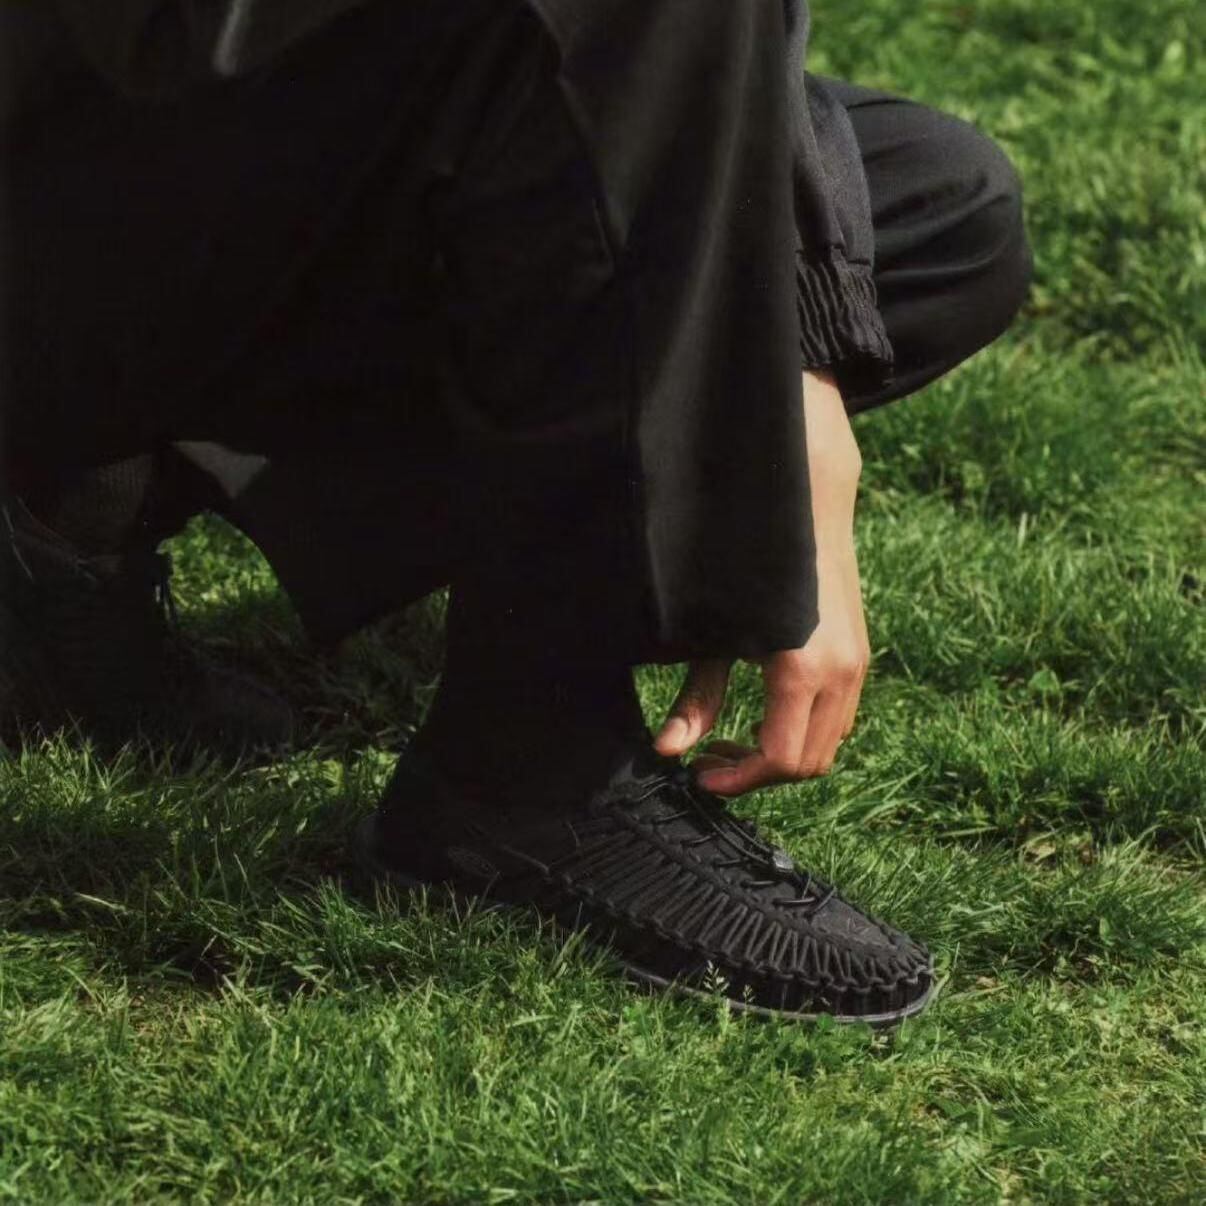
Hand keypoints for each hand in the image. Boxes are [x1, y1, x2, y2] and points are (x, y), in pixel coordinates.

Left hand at [652, 370, 871, 795]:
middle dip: (757, 774)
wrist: (807, 495)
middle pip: (808, 764)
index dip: (738, 780)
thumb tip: (668, 751)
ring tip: (730, 741)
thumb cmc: (745, 560)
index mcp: (801, 667)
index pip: (780, 759)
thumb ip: (695, 695)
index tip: (700, 776)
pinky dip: (802, 730)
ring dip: (781, 755)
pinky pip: (838, 717)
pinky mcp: (859, 653)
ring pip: (827, 745)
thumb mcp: (711, 631)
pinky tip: (761, 714)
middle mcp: (839, 672)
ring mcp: (857, 663)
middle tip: (709, 762)